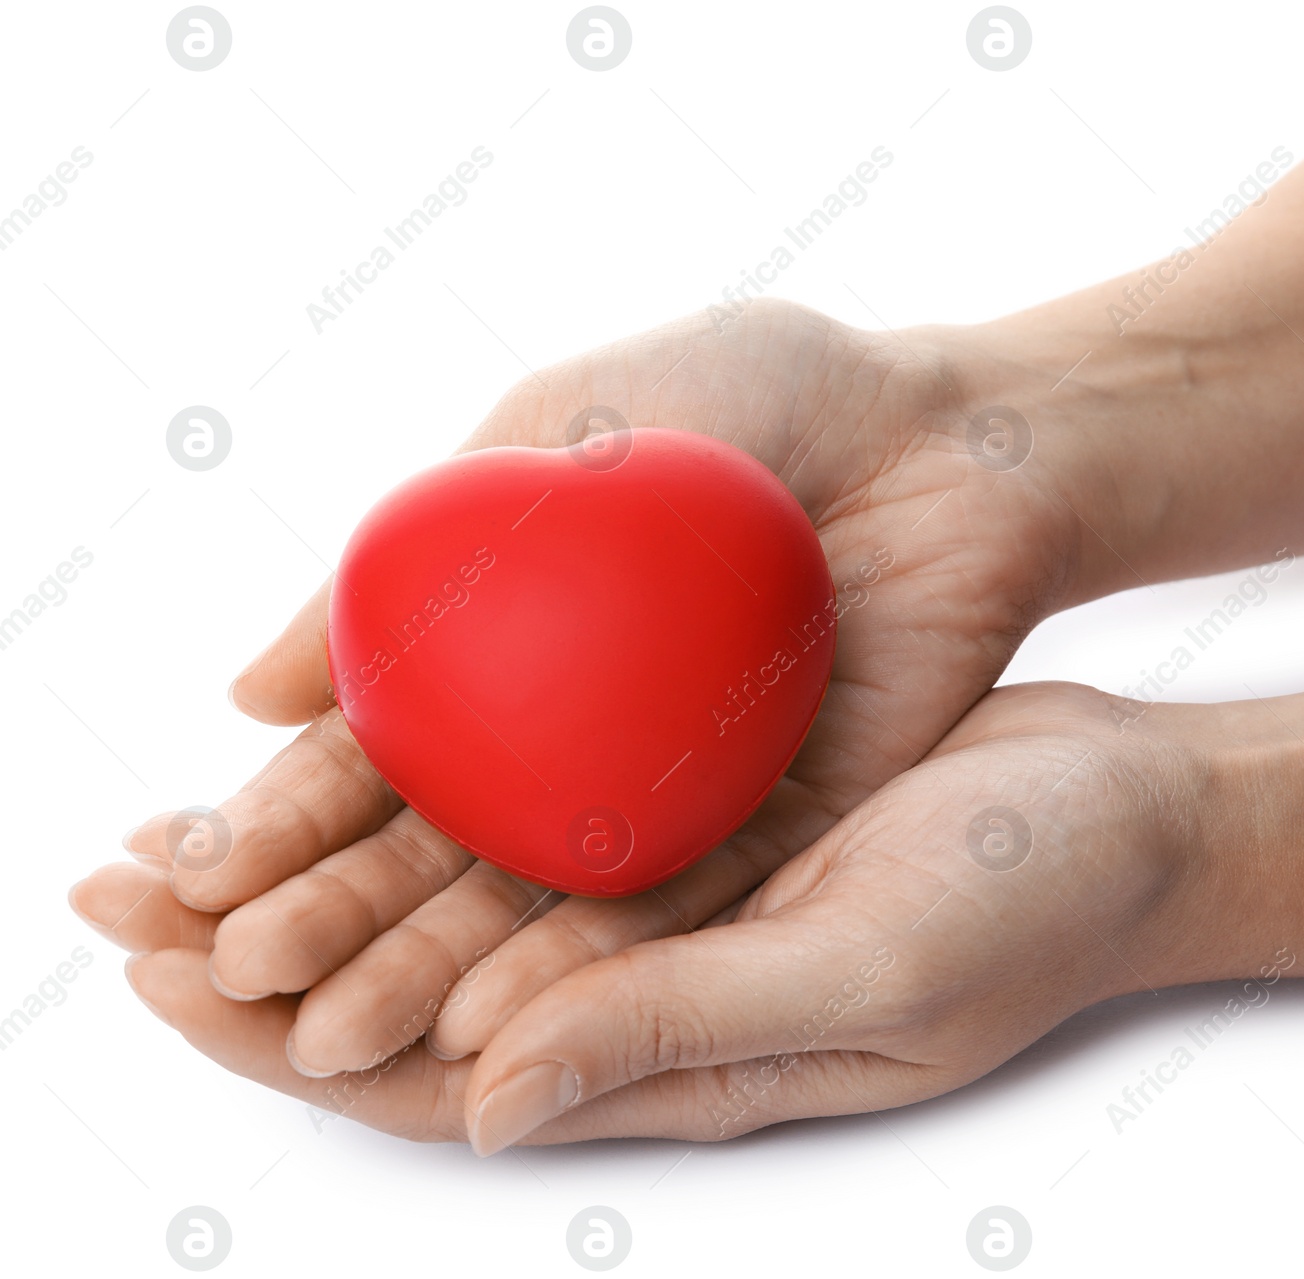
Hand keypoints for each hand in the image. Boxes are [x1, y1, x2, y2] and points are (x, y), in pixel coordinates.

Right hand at [87, 299, 1097, 1075]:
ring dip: (429, 971)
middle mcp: (585, 734)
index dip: (281, 811)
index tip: (190, 863)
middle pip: (440, 851)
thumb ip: (422, 543)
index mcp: (520, 644)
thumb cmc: (764, 393)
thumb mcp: (563, 422)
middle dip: (332, 917)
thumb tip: (254, 690)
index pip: (378, 750)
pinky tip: (492, 1016)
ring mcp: (676, 791)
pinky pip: (675, 912)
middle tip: (235, 969)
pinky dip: (584, 966)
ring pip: (535, 907)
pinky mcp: (777, 831)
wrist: (951, 431)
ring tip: (332, 1026)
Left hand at [106, 682, 1216, 1143]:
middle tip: (110, 882)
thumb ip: (675, 1035)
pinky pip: (535, 820)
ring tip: (198, 818)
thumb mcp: (865, 975)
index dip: (276, 1029)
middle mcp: (646, 992)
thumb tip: (472, 1101)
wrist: (1127, 819)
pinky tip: (378, 733)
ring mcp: (670, 906)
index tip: (150, 963)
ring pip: (453, 898)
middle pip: (404, 989)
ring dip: (322, 866)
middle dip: (253, 947)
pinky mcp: (698, 824)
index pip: (424, 1074)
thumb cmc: (1030, 907)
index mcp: (670, 1057)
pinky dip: (437, 789)